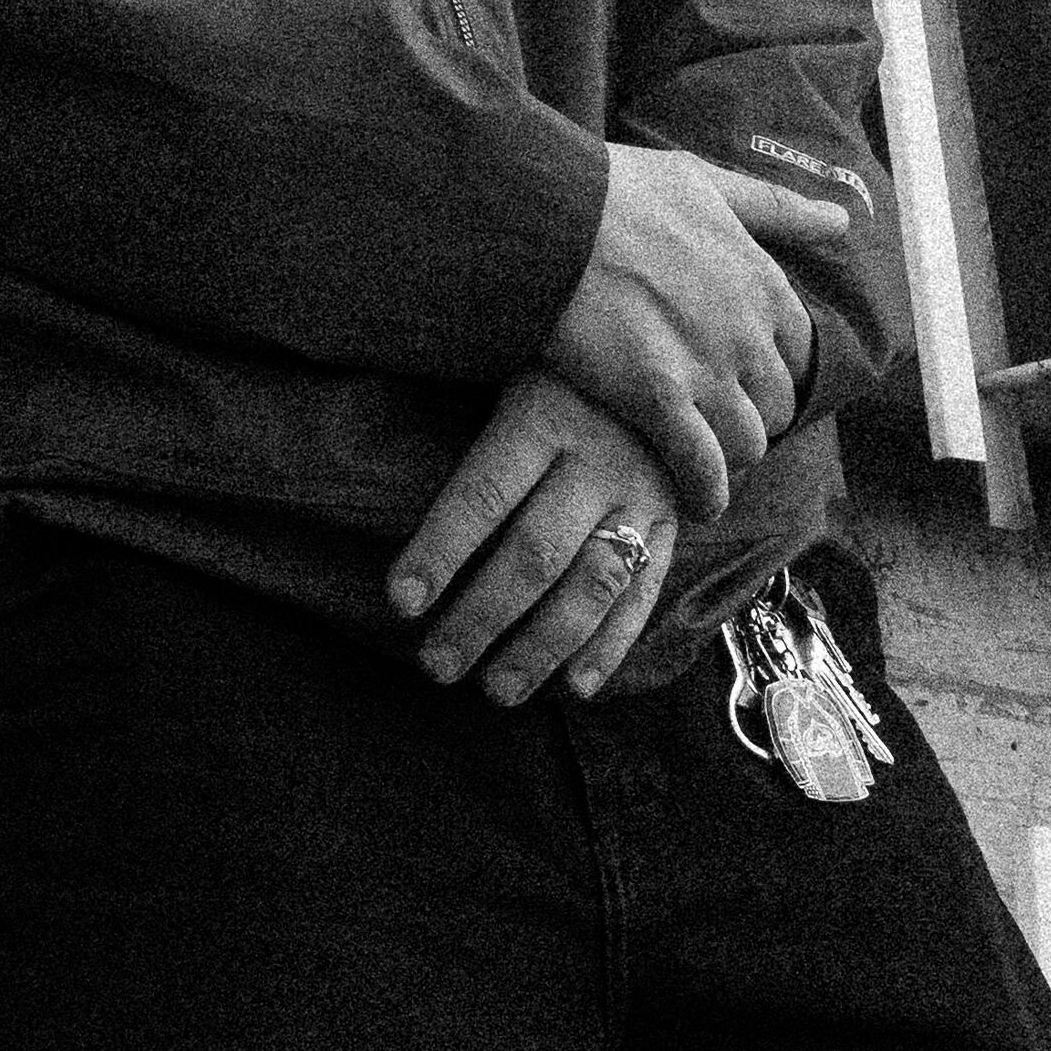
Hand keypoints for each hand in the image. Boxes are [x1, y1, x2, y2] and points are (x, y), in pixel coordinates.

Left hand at [388, 369, 681, 705]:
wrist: (658, 359)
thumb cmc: (549, 366)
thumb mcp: (503, 369)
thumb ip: (464, 425)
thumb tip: (379, 476)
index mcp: (540, 414)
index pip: (482, 493)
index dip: (441, 549)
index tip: (400, 601)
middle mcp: (595, 460)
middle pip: (535, 553)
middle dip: (483, 617)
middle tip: (438, 666)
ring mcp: (641, 496)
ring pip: (591, 585)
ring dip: (544, 647)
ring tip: (497, 690)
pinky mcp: (671, 524)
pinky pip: (644, 594)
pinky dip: (612, 645)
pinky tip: (576, 687)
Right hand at [540, 144, 849, 518]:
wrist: (547, 213)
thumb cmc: (616, 190)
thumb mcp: (704, 182)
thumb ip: (773, 208)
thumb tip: (841, 222)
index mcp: (761, 282)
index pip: (799, 354)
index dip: (773, 371)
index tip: (744, 378)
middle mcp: (747, 332)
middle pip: (776, 404)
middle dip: (752, 416)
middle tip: (716, 420)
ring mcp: (706, 369)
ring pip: (747, 441)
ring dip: (730, 456)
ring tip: (703, 459)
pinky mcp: (657, 399)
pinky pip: (702, 467)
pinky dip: (705, 491)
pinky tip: (695, 501)